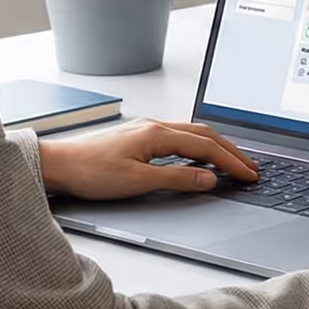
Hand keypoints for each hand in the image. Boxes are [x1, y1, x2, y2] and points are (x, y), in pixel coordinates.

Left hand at [37, 119, 258, 199]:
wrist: (58, 165)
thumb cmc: (89, 172)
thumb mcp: (137, 182)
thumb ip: (177, 179)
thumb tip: (209, 179)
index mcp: (157, 134)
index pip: (206, 147)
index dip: (231, 162)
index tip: (249, 174)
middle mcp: (154, 126)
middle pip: (205, 135)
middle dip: (231, 151)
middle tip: (251, 168)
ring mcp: (146, 129)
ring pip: (193, 133)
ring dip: (216, 147)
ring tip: (233, 161)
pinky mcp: (138, 137)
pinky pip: (179, 137)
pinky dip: (198, 146)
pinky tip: (199, 157)